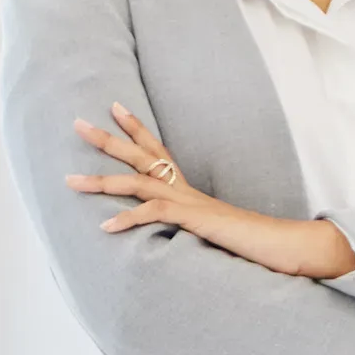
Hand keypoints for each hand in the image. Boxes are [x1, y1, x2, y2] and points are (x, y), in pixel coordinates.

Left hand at [67, 107, 351, 278]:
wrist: (285, 247)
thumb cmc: (256, 244)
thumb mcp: (217, 233)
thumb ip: (196, 227)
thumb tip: (184, 232)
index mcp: (191, 191)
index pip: (159, 152)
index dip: (136, 129)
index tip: (114, 107)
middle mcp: (187, 190)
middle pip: (141, 158)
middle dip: (107, 140)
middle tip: (76, 124)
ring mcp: (189, 203)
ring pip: (137, 183)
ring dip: (101, 181)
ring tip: (70, 180)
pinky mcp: (194, 219)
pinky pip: (154, 214)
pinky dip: (128, 219)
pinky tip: (105, 227)